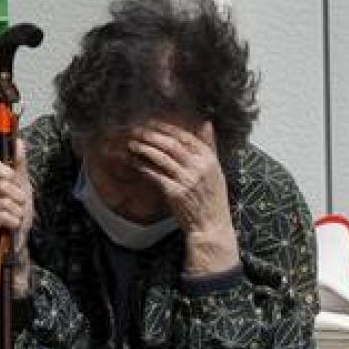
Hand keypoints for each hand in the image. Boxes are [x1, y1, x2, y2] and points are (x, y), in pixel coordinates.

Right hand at [0, 137, 33, 294]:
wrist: (11, 241)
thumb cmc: (15, 212)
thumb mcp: (21, 187)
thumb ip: (19, 165)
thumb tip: (20, 141)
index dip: (5, 171)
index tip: (14, 179)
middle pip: (4, 185)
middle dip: (19, 197)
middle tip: (20, 205)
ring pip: (6, 202)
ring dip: (18, 212)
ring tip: (15, 217)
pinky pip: (3, 216)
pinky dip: (14, 221)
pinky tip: (11, 225)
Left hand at [129, 120, 239, 275]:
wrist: (211, 226)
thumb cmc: (213, 199)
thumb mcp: (216, 170)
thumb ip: (210, 146)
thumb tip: (206, 124)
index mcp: (209, 159)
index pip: (185, 136)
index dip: (166, 128)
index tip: (153, 123)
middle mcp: (199, 167)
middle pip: (170, 144)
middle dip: (151, 135)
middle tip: (137, 130)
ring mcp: (187, 180)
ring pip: (161, 157)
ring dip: (144, 148)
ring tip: (132, 143)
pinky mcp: (175, 192)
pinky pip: (155, 174)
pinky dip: (143, 166)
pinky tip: (135, 162)